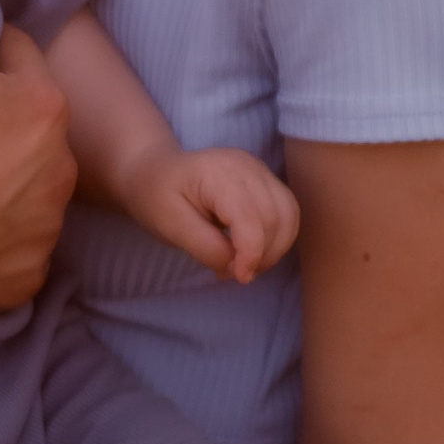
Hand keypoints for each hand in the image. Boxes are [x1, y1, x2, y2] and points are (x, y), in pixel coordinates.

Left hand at [123, 143, 300, 283]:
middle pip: (276, 216)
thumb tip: (238, 267)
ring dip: (275, 248)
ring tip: (246, 264)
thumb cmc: (156, 197)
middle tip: (237, 274)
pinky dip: (277, 237)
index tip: (238, 277)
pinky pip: (286, 211)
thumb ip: (206, 248)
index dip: (251, 253)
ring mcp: (258, 170)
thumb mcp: (171, 227)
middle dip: (264, 254)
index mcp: (218, 173)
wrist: (154, 172)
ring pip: (289, 214)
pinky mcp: (264, 179)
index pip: (251, 216)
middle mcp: (246, 166)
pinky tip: (253, 251)